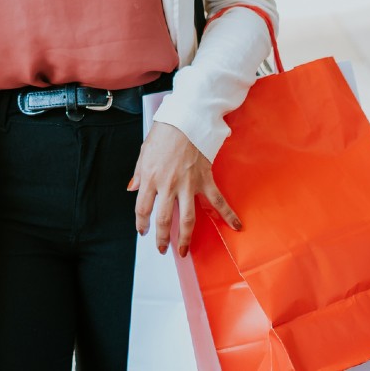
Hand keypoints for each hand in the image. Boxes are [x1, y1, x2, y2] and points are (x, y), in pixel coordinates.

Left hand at [131, 120, 240, 256]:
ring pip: (188, 218)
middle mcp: (169, 185)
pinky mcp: (205, 180)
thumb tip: (133, 188)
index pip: (142, 208)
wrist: (186, 119)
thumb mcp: (144, 151)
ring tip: (183, 250)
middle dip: (161, 238)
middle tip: (162, 249)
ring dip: (185, 237)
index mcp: (151, 178)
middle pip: (164, 219)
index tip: (143, 231)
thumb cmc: (164, 132)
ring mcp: (188, 185)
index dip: (141, 223)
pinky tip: (236, 226)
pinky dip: (228, 214)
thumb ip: (139, 173)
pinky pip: (218, 201)